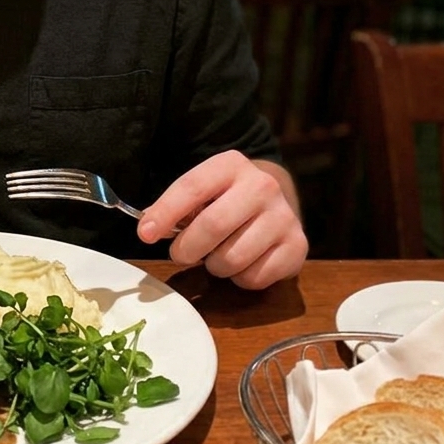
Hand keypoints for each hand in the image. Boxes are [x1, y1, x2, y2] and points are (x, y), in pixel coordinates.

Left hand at [137, 151, 307, 289]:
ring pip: (233, 258)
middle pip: (213, 225)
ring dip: (213, 266)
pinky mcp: (299, 246)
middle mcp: (262, 186)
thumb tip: (147, 227)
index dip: (165, 212)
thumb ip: (175, 207)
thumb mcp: (201, 189)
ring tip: (214, 255)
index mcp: (231, 164)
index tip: (145, 234)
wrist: (275, 201)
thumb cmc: (225, 198)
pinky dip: (238, 278)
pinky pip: (254, 277)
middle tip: (179, 254)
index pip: (192, 187)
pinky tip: (241, 263)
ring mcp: (284, 216)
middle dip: (187, 248)